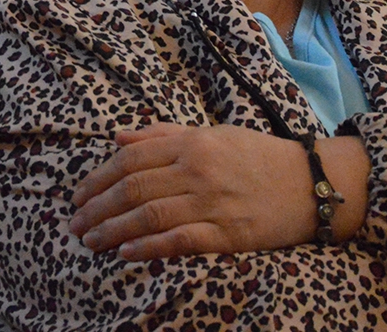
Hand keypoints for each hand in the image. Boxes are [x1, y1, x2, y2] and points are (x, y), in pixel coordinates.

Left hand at [68, 123, 368, 260]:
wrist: (311, 184)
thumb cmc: (258, 156)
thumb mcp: (212, 134)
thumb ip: (163, 135)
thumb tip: (118, 137)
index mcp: (191, 143)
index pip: (130, 159)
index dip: (98, 178)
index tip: (78, 196)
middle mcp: (197, 170)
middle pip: (133, 188)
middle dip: (97, 207)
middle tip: (75, 224)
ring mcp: (211, 202)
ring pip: (149, 215)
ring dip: (113, 230)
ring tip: (90, 242)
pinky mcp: (227, 234)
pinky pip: (179, 241)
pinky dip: (149, 247)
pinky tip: (126, 253)